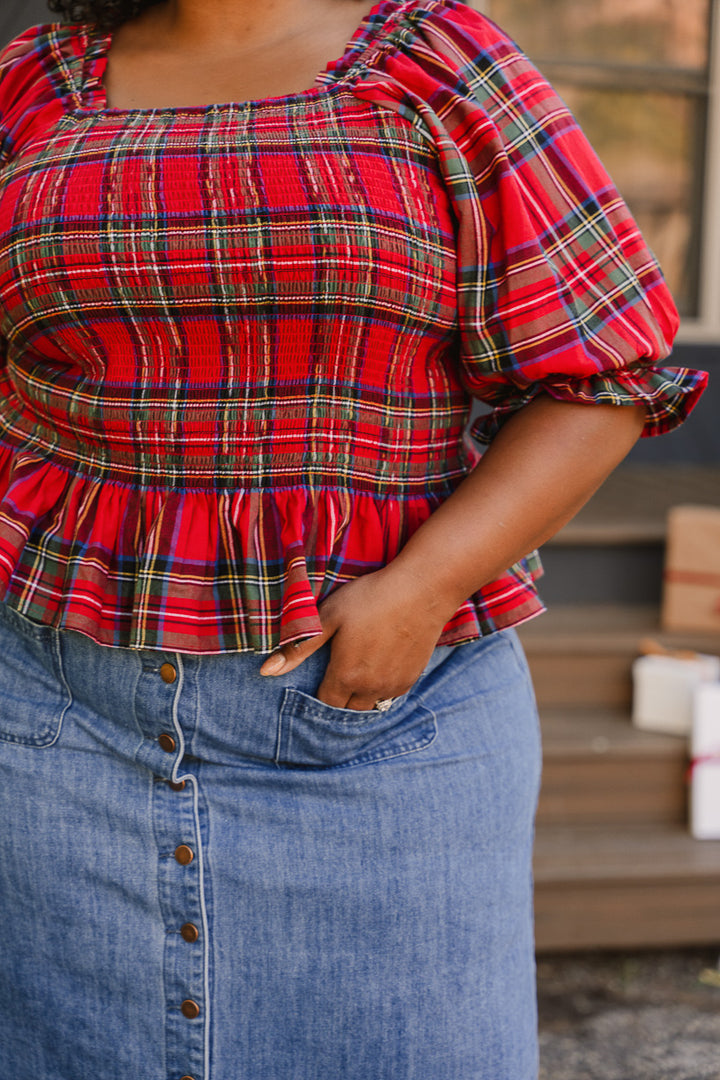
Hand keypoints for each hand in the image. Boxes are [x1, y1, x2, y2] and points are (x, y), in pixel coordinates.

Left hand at [259, 564, 449, 709]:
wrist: (422, 589)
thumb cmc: (370, 598)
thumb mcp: (329, 616)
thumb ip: (298, 647)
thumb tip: (265, 671)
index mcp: (346, 676)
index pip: (325, 704)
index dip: (317, 696)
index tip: (315, 680)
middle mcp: (370, 688)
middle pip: (348, 710)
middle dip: (339, 698)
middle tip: (333, 676)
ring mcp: (394, 685)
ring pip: (371, 705)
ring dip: (360, 696)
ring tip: (355, 674)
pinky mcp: (411, 678)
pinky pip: (390, 696)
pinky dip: (380, 689)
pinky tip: (377, 667)